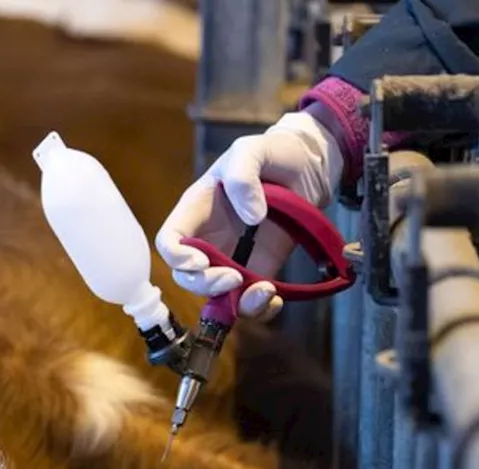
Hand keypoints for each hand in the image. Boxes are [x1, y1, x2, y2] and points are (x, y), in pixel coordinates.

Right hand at [155, 108, 343, 320]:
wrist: (309, 166)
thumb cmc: (272, 153)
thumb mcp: (252, 150)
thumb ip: (243, 176)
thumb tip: (251, 218)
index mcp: (196, 211)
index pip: (169, 241)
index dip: (176, 256)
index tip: (200, 261)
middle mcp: (209, 239)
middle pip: (188, 276)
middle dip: (206, 284)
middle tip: (235, 279)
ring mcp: (233, 258)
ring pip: (217, 295)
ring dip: (235, 303)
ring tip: (265, 291)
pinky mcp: (260, 269)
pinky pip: (250, 299)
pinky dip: (260, 308)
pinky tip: (275, 298)